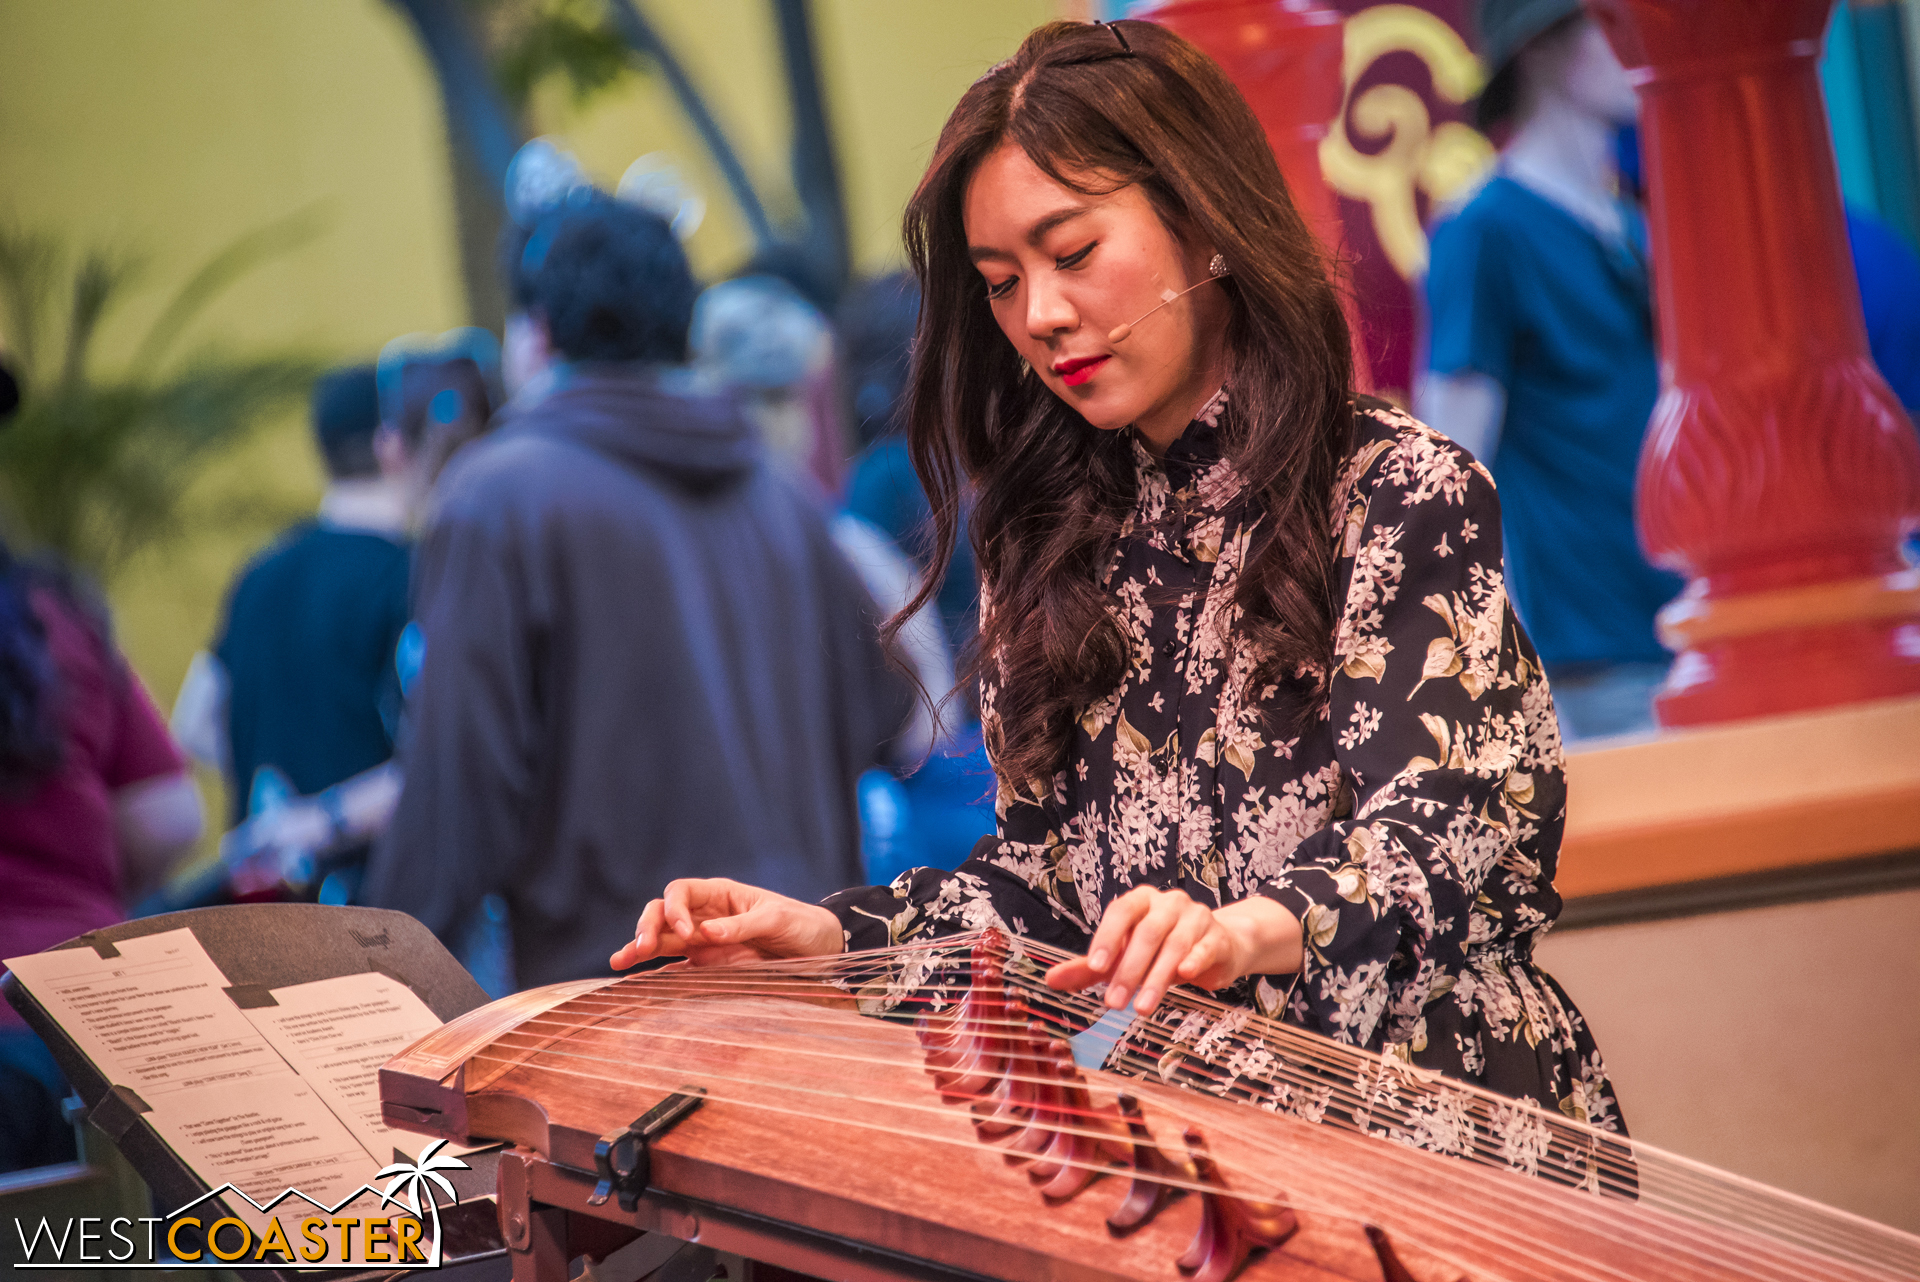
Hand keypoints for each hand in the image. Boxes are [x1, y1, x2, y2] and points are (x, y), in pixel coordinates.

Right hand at [609, 878, 843, 969]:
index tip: (687, 933)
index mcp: (721, 895)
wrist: (821, 947)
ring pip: (663, 940)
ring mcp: (705, 941)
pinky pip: (677, 966)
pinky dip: (656, 972)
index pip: (681, 892)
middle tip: (640, 949)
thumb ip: (742, 925)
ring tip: (618, 963)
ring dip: (640, 949)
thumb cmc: (802, 924)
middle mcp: (706, 915)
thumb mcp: (778, 919)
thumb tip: (706, 933)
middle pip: (663, 914)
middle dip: (648, 927)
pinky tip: (635, 981)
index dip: (675, 909)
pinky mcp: (710, 964)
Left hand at [1044, 887, 1302, 1016]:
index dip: (1107, 938)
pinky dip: (1194, 959)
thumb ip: (1090, 968)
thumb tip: (1051, 980)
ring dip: (1156, 978)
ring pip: (1174, 944)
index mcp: (1142, 901)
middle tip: (1114, 1002)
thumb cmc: (1163, 950)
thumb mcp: (1125, 956)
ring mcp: (1196, 917)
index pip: (1121, 912)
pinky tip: (1185, 976)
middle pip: (1147, 933)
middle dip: (1128, 970)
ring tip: (1141, 1007)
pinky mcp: (1218, 937)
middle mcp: (1169, 903)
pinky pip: (1205, 947)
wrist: (1220, 946)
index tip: (1095, 968)